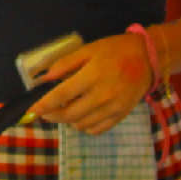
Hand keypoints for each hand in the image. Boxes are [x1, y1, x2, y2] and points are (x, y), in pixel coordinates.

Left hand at [29, 34, 153, 134]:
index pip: (62, 95)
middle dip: (53, 115)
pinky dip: (85, 126)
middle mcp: (102, 96)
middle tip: (47, 111)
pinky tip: (82, 116)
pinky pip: (97, 130)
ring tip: (67, 110)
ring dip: (69, 121)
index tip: (32, 110)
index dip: (44, 105)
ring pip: (81, 125)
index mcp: (92, 76)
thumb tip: (45, 77)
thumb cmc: (115, 50)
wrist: (148, 58)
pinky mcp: (121, 116)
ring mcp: (112, 108)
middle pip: (69, 115)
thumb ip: (66, 63)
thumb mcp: (89, 49)